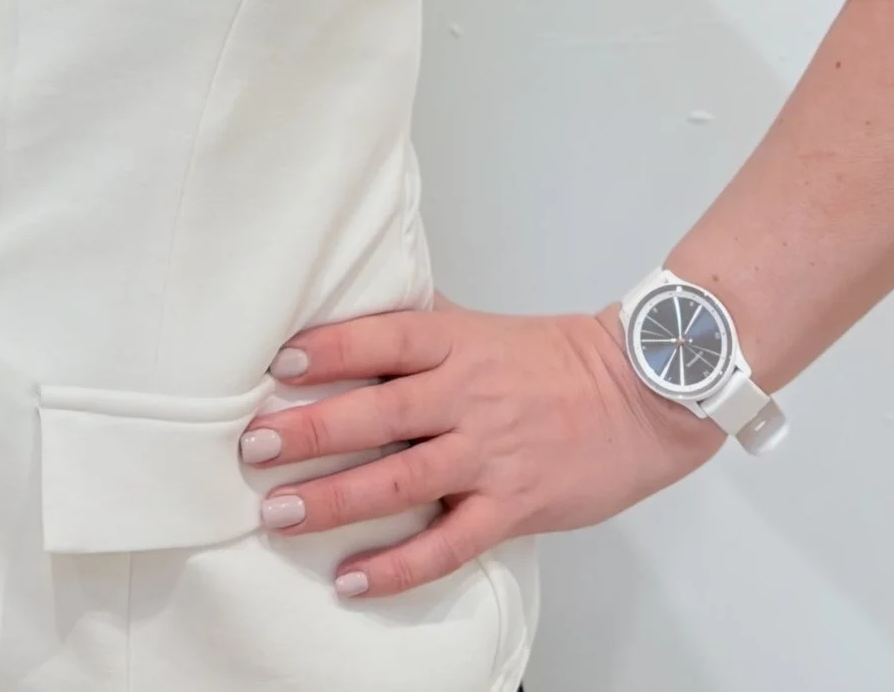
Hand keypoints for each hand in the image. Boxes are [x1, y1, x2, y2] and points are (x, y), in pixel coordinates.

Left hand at [238, 296, 722, 598]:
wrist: (641, 395)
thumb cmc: (553, 360)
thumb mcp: (480, 327)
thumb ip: (420, 327)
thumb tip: (349, 314)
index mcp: (456, 343)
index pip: (382, 340)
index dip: (330, 350)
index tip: (278, 364)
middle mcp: (467, 396)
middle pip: (378, 414)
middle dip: (310, 432)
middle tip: (252, 447)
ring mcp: (490, 455)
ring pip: (401, 481)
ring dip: (335, 500)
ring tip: (279, 513)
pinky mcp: (514, 506)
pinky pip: (448, 543)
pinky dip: (398, 566)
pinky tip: (352, 579)